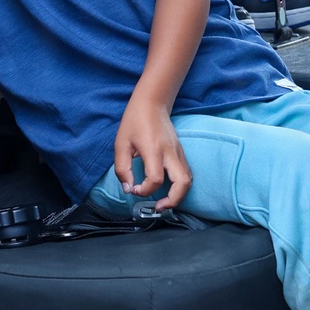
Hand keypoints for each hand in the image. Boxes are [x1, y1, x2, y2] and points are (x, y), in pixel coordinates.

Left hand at [114, 92, 192, 211]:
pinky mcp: (181, 152)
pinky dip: (179, 186)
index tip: (135, 189)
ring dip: (178, 195)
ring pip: (188, 180)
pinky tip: (167, 189)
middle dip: (173, 201)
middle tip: (158, 207)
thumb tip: (129, 188)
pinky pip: (186, 173)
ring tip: (164, 202)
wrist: (152, 103)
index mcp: (154, 150)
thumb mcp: (121, 144)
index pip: (156, 179)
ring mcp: (179, 152)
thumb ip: (122, 169)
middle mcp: (170, 153)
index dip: (145, 191)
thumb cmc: (134, 122)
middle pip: (182, 183)